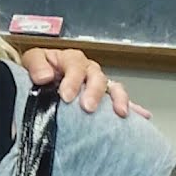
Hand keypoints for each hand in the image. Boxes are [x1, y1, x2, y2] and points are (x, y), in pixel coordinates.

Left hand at [18, 47, 151, 118]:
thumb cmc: (39, 69)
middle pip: (97, 77)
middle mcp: (88, 70)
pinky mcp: (104, 98)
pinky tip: (142, 116)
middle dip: (94, 92)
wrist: (42, 79)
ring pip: (113, 87)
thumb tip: (44, 77)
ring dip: (118, 99)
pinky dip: (133, 108)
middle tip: (88, 107)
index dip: (72, 80)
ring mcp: (98, 84)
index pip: (75, 66)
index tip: (66, 96)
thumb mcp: (33, 60)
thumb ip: (36, 65)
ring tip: (120, 112)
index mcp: (71, 59)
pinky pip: (121, 101)